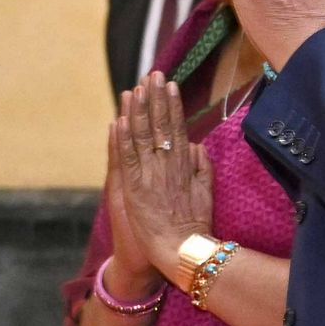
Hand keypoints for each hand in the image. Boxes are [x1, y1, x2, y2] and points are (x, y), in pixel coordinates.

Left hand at [109, 74, 212, 273]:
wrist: (182, 251)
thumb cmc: (195, 226)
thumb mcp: (206, 193)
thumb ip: (203, 167)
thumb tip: (198, 145)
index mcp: (185, 166)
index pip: (177, 128)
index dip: (172, 105)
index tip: (170, 85)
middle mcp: (167, 165)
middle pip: (160, 125)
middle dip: (156, 98)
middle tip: (152, 74)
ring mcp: (150, 175)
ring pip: (141, 136)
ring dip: (136, 111)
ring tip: (134, 88)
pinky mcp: (133, 188)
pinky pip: (126, 158)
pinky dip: (121, 139)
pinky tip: (118, 120)